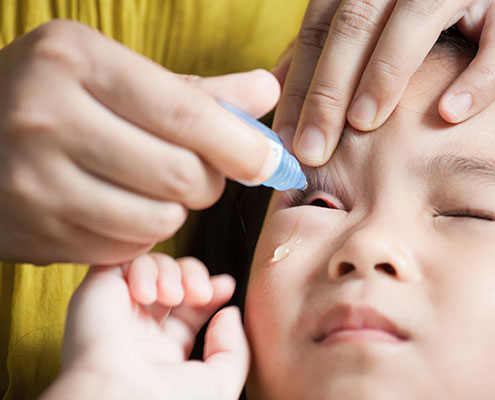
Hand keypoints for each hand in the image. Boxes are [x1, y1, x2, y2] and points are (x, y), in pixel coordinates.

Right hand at [0, 19, 279, 264]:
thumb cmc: (54, 94)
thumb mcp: (113, 71)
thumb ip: (194, 89)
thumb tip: (266, 91)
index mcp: (75, 62)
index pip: (185, 114)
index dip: (240, 145)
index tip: (267, 161)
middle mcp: (47, 120)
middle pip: (179, 175)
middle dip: (209, 181)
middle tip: (200, 170)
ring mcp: (34, 184)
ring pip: (158, 221)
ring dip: (175, 210)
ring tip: (155, 188)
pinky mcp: (34, 234)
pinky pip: (125, 248)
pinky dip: (140, 234)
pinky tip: (121, 208)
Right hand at [41, 253, 248, 399]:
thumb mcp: (218, 382)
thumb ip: (233, 348)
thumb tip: (229, 312)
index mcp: (162, 354)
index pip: (189, 308)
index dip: (209, 290)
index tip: (225, 287)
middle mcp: (138, 331)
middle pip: (173, 280)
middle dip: (195, 275)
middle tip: (202, 293)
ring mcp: (117, 311)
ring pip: (153, 266)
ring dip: (173, 271)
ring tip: (174, 295)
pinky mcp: (98, 291)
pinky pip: (125, 259)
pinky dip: (145, 267)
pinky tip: (147, 293)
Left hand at [273, 0, 494, 165]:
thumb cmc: (431, 12)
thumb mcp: (373, 20)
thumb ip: (325, 45)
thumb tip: (276, 85)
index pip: (319, 30)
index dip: (299, 85)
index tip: (285, 139)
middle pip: (354, 27)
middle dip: (329, 91)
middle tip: (313, 148)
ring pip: (414, 24)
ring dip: (385, 76)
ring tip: (364, 124)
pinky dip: (476, 80)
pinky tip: (448, 114)